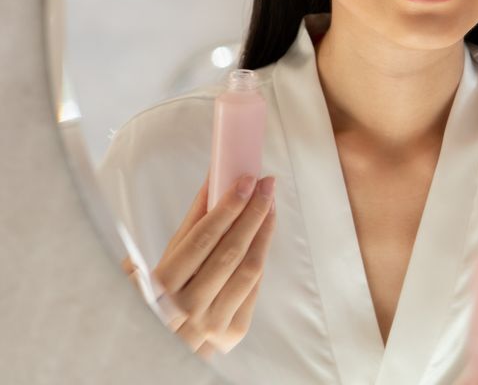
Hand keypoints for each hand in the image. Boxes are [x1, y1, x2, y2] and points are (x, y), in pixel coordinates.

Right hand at [132, 174, 276, 358]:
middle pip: (231, 251)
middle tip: (266, 184)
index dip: (227, 207)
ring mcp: (211, 324)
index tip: (245, 181)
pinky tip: (264, 234)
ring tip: (269, 204)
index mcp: (160, 288)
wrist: (154, 351)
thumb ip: (187, 227)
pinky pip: (253, 288)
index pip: (202, 239)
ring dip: (264, 231)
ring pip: (248, 268)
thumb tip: (213, 184)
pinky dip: (260, 256)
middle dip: (253, 211)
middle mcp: (186, 308)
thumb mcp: (155, 262)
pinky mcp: (232, 333)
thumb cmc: (152, 299)